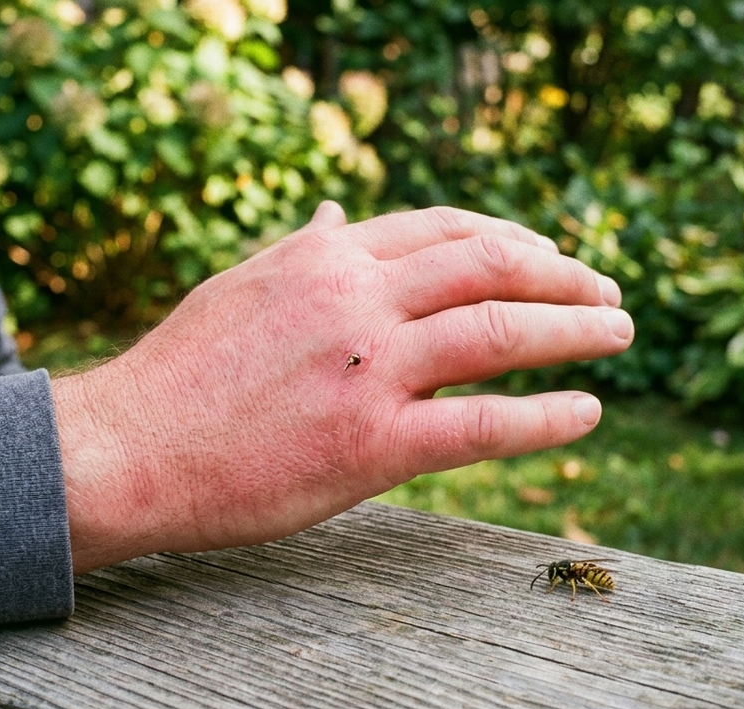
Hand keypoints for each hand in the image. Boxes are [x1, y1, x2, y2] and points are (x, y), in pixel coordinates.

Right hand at [52, 203, 632, 572]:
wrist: (125, 450)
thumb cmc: (178, 375)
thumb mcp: (240, 288)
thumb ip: (304, 255)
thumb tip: (340, 222)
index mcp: (327, 259)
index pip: (445, 228)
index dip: (511, 238)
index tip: (548, 255)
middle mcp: (356, 298)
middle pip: (488, 265)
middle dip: (562, 273)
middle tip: (607, 291)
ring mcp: (367, 369)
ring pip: (499, 331)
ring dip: (574, 328)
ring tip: (619, 333)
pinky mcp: (370, 445)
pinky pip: (480, 424)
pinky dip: (545, 417)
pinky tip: (585, 412)